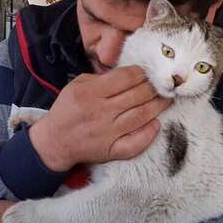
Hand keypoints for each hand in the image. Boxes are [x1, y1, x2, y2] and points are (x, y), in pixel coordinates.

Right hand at [29, 66, 168, 171]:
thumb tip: (128, 74)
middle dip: (153, 87)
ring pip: (141, 116)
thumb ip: (100, 78)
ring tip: (167, 99)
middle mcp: (101, 112)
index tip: (147, 72)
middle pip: (137, 95)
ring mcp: (108, 133)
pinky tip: (156, 124)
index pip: (125, 78)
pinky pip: (134, 144)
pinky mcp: (111, 150)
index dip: (141, 72)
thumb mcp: (77, 85)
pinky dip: (148, 134)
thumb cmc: (67, 109)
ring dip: (158, 106)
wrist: (55, 141)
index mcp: (91, 92)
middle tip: (162, 84)